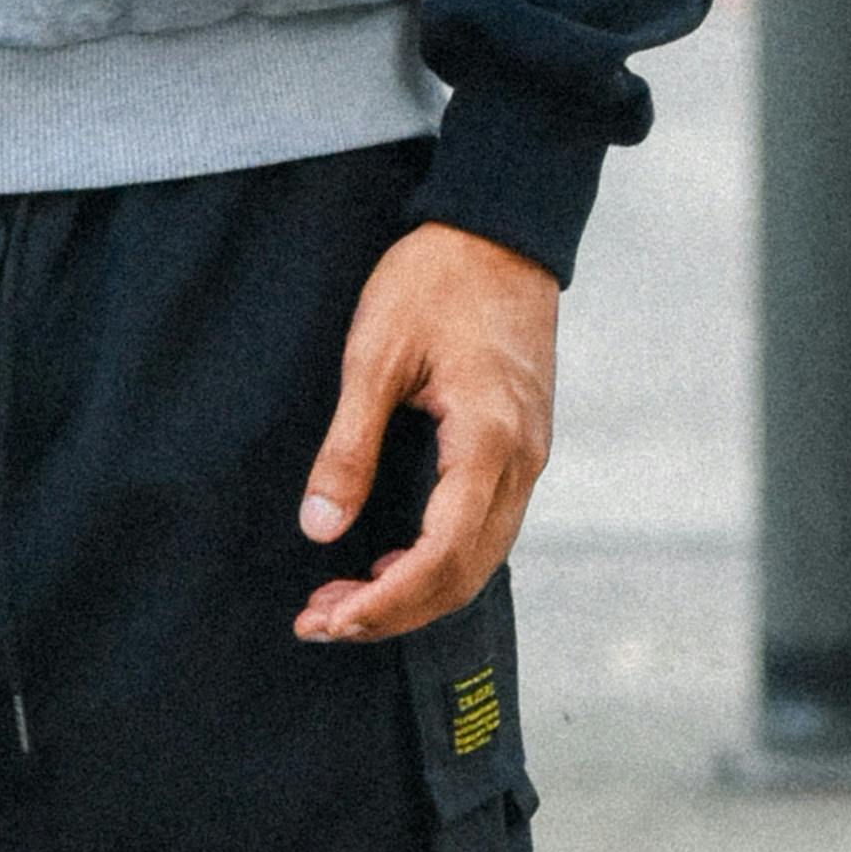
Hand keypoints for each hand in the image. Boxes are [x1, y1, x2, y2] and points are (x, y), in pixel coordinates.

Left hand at [292, 224, 561, 644]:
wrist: (499, 230)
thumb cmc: (435, 279)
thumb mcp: (374, 356)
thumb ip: (348, 447)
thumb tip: (320, 528)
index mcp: (488, 441)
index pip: (441, 557)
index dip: (385, 602)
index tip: (329, 618)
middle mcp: (522, 461)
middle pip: (465, 574)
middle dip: (394, 611)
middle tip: (321, 621)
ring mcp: (529, 456)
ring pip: (479, 559)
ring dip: (415, 591)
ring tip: (345, 601)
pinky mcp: (522, 447)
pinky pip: (486, 528)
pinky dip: (439, 560)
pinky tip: (390, 562)